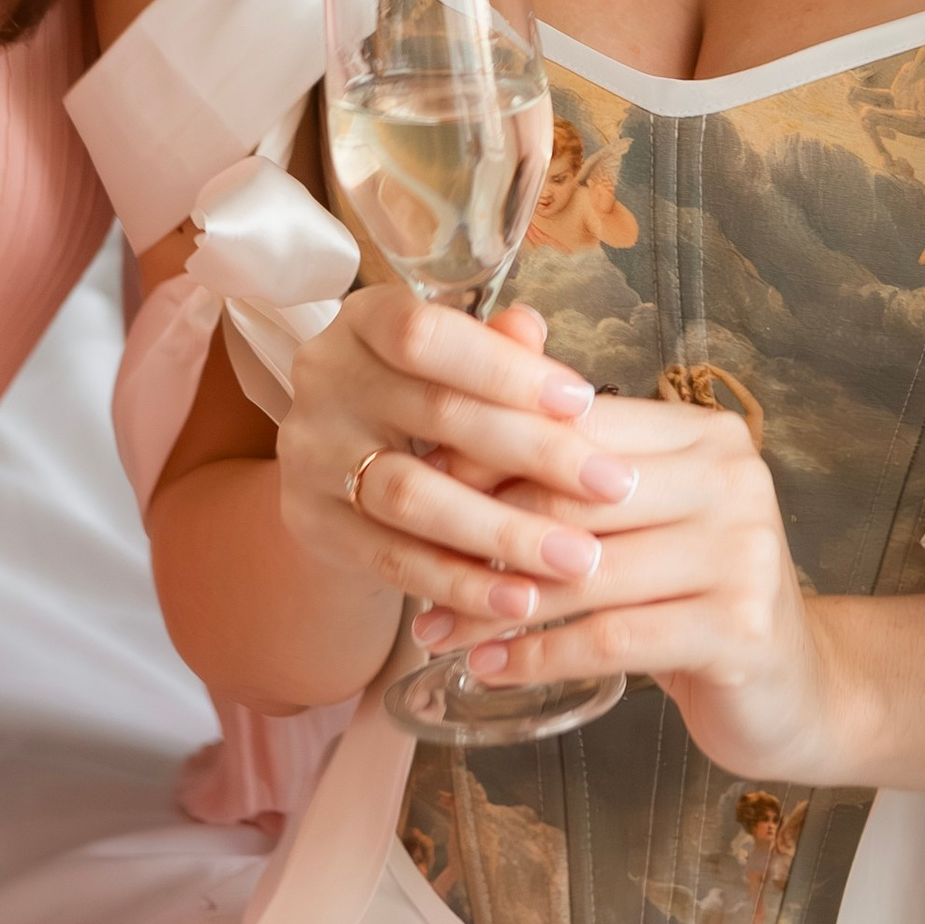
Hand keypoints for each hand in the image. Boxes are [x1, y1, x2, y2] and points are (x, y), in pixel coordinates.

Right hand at [277, 286, 634, 633]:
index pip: (426, 335)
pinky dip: (462, 584)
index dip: (505, 368)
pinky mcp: (313, 527)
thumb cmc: (422, 398)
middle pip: (433, 414)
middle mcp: (326, 381)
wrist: (340, 468)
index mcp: (363, 322)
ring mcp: (311, 457)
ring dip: (503, 533)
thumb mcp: (453, 360)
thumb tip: (530, 330)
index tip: (583, 400)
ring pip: (412, 497)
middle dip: (535, 453)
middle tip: (613, 487)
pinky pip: (393, 561)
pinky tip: (521, 601)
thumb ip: (493, 346)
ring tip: (578, 559)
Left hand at [408, 388, 843, 784]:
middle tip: (413, 565)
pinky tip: (489, 666)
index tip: (420, 486)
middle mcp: (734, 479)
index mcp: (707, 435)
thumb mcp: (644, 518)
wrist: (791, 688)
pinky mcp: (741, 628)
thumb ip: (579, 465)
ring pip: (587, 572)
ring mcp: (745, 553)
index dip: (491, 455)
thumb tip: (472, 397)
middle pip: (575, 495)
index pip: (578, 427)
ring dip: (496, 606)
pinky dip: (538, 656)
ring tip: (434, 629)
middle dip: (481, 533)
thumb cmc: (694, 595)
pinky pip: (611, 639)